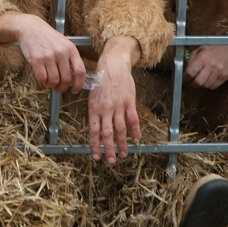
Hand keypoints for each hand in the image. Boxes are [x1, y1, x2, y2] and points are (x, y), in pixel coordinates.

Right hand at [0, 12, 85, 93]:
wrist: (30, 28)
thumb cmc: (48, 37)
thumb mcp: (64, 44)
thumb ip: (70, 59)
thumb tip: (74, 79)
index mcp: (71, 49)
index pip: (80, 71)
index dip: (78, 84)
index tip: (74, 90)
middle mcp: (61, 53)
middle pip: (66, 79)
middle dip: (63, 88)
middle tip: (59, 88)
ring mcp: (48, 56)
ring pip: (54, 81)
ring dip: (51, 86)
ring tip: (49, 83)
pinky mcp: (36, 59)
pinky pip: (41, 78)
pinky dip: (42, 82)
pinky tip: (42, 78)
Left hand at [88, 36, 141, 162]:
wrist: (113, 65)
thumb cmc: (101, 82)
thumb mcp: (92, 97)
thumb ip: (93, 113)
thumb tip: (90, 130)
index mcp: (94, 108)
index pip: (93, 131)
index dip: (95, 145)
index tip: (96, 157)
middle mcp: (105, 109)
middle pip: (107, 133)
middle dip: (109, 149)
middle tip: (111, 161)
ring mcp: (118, 106)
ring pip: (120, 129)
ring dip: (122, 143)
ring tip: (124, 154)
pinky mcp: (129, 102)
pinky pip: (133, 119)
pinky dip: (135, 131)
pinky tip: (136, 140)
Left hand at [184, 44, 227, 89]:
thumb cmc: (211, 49)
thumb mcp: (198, 50)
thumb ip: (191, 61)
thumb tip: (187, 73)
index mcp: (202, 57)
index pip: (190, 73)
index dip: (186, 77)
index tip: (187, 77)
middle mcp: (211, 65)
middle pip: (198, 82)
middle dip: (193, 83)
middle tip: (192, 81)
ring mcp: (219, 72)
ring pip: (206, 86)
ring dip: (202, 84)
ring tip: (201, 79)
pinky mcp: (225, 76)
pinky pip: (214, 86)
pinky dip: (209, 85)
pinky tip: (209, 79)